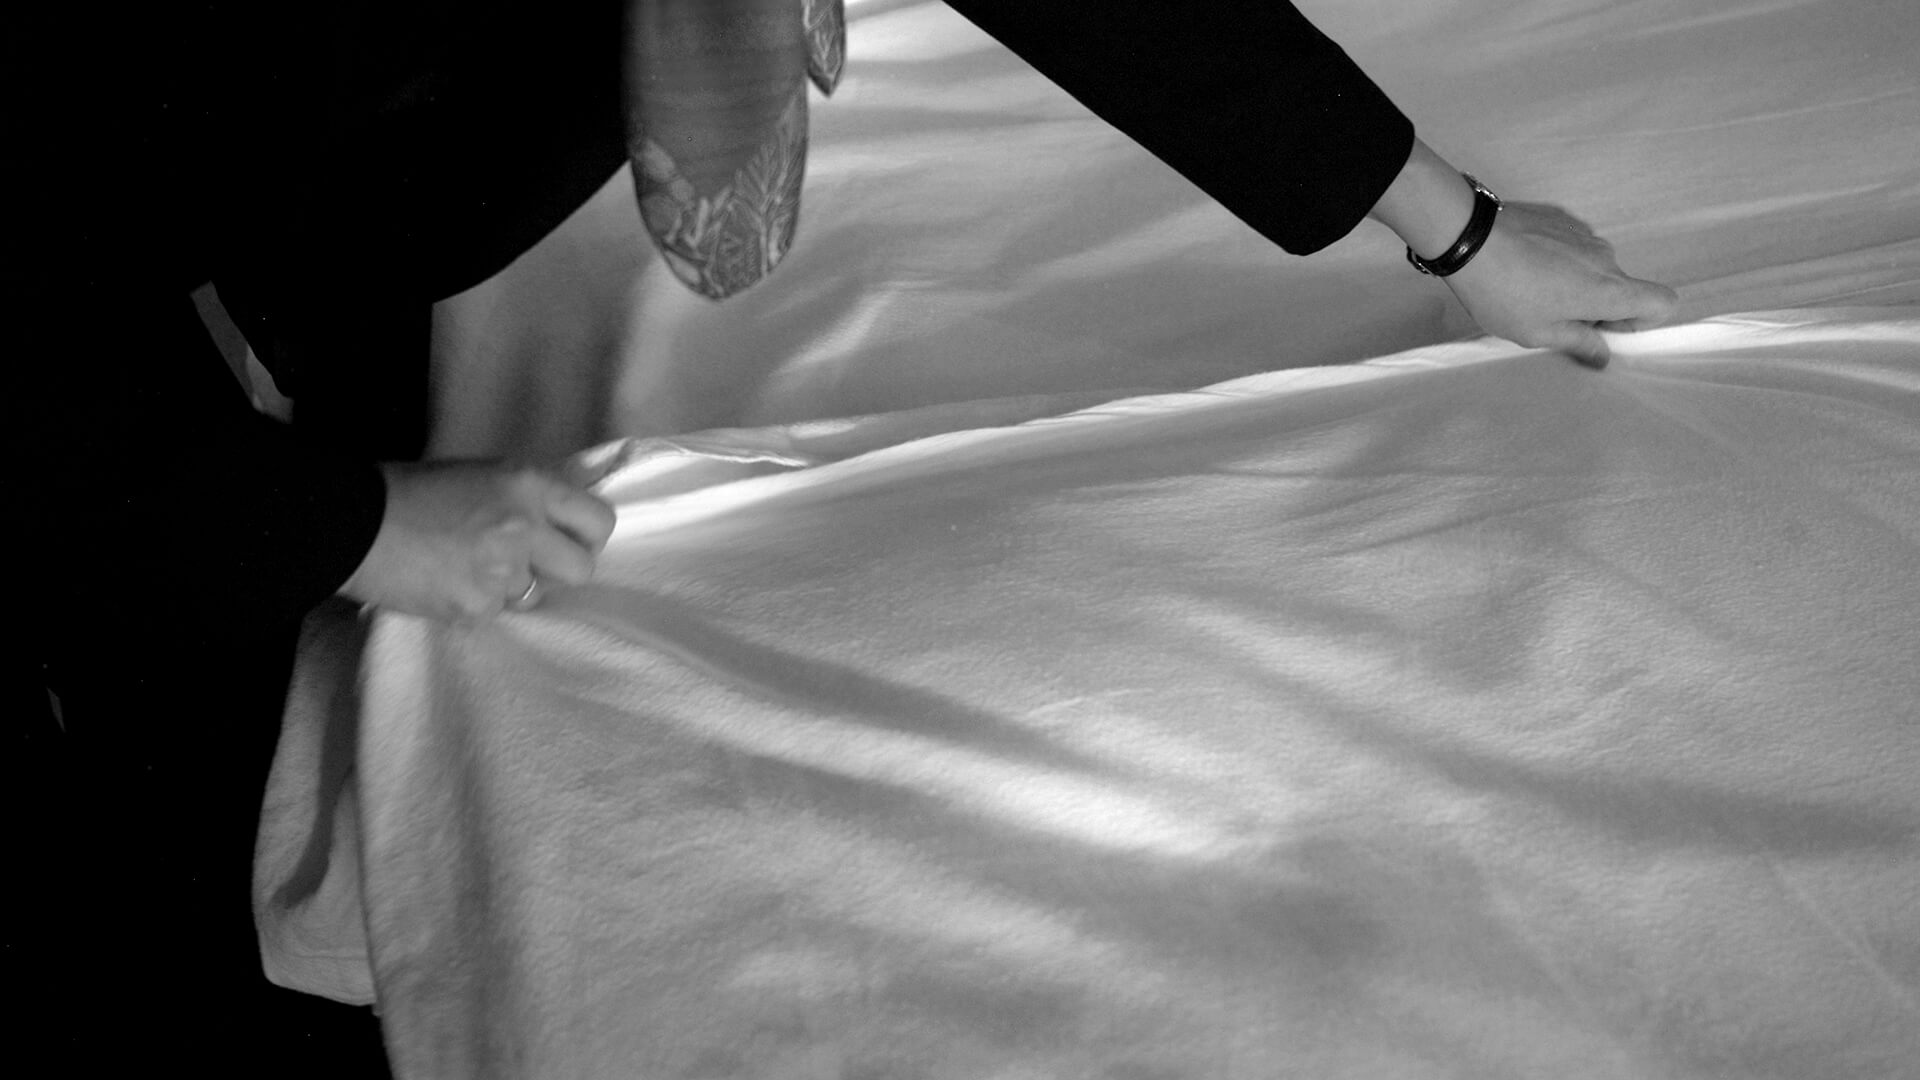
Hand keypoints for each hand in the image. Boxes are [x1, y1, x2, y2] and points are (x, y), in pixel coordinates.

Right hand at [339, 460, 616, 621]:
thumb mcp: (481, 476)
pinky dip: (475, 603)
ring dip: (511, 587)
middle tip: (529, 564)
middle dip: (560, 570)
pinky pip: (494, 612)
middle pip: (582, 567)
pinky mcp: (476, 606)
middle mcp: (525, 525)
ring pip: (534, 594)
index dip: (587, 536)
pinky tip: (445, 582)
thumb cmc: (409, 490)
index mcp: (529, 484)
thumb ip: (524, 499)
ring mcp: (502, 570)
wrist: (351, 522)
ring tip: (468, 567)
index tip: (571, 542)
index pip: (598, 519)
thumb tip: (555, 524)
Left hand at [1368, 140, 1677, 368]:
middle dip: (1597, 307)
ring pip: (1594, 266)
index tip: (1604, 330)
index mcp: (1608, 289)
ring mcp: (1585, 233)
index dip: (1642, 322)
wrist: (1470, 236)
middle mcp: (1606, 257)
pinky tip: (1522, 266)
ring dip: (1574, 282)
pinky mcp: (1563, 218)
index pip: (1663, 302)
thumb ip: (1578, 343)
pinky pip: (1573, 246)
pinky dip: (1558, 259)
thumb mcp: (1537, 332)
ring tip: (1528, 291)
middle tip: (1552, 318)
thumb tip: (1602, 355)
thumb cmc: (1502, 292)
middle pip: (1621, 287)